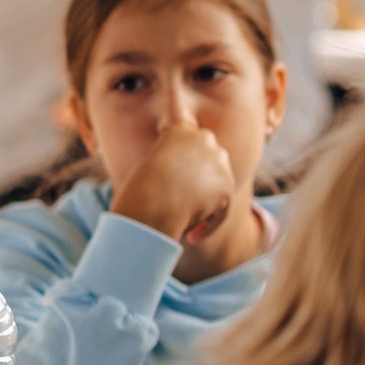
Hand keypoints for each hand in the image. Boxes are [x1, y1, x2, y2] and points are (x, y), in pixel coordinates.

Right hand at [109, 124, 237, 245]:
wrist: (154, 201)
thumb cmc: (138, 189)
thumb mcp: (144, 172)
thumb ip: (168, 169)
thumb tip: (181, 185)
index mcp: (178, 130)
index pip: (185, 126)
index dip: (182, 140)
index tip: (170, 152)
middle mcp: (203, 139)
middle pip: (208, 156)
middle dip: (201, 175)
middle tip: (183, 199)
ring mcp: (218, 162)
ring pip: (217, 183)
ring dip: (206, 202)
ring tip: (185, 220)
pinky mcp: (227, 187)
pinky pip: (221, 209)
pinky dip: (208, 224)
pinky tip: (192, 237)